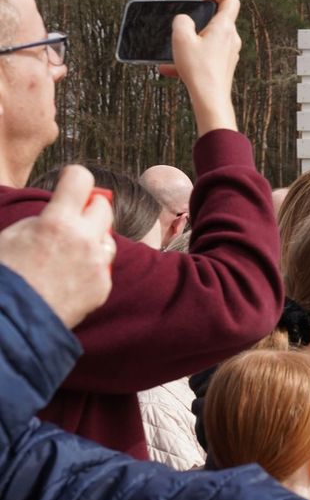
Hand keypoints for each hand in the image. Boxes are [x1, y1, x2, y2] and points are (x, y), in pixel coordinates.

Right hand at [0, 165, 113, 327]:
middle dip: (89, 210)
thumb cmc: (7, 275)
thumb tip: (62, 209)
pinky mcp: (103, 286)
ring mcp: (97, 265)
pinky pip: (104, 266)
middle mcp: (84, 240)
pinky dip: (92, 268)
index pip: (81, 179)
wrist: (13, 320)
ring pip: (108, 238)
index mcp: (57, 222)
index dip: (74, 180)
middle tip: (72, 220)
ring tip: (68, 254)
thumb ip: (44, 218)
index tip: (71, 186)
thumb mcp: (13, 235)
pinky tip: (70, 277)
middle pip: (104, 208)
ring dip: (94, 240)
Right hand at [159, 0, 241, 134]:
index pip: (230, 1)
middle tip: (184, 26)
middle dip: (198, 20)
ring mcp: (228, 55)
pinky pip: (204, 57)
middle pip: (217, 21)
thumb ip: (181, 21)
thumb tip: (185, 20)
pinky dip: (188, 59)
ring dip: (189, 43)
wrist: (210, 100)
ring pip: (207, 41)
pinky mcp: (223, 68)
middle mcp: (231, 40)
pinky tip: (169, 68)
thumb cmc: (199, 70)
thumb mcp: (181, 37)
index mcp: (224, 28)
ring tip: (173, 51)